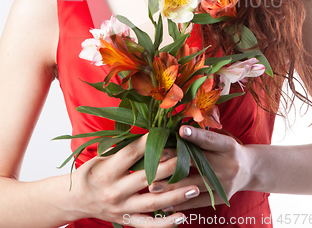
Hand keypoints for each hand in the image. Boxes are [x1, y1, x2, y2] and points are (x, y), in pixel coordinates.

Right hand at [70, 133, 199, 226]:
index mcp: (107, 170)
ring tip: (195, 187)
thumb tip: (150, 134)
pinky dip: (166, 223)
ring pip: (153, 203)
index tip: (168, 134)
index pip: (132, 154)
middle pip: (147, 177)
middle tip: (189, 158)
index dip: (150, 144)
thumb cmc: (91, 172)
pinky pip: (148, 225)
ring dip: (176, 195)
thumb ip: (123, 148)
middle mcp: (114, 190)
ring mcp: (121, 208)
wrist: (75, 200)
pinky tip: (182, 217)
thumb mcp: (101, 156)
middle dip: (170, 167)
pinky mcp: (126, 220)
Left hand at [148, 126, 252, 210]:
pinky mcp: (221, 198)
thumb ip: (202, 137)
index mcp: (228, 146)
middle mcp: (228, 165)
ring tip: (152, 187)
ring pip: (194, 185)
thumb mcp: (221, 139)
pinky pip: (198, 202)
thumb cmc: (227, 150)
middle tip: (153, 164)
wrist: (249, 169)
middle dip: (174, 164)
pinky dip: (181, 203)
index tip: (179, 131)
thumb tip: (175, 131)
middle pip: (198, 163)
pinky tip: (165, 203)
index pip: (209, 140)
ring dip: (172, 187)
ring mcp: (225, 183)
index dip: (195, 136)